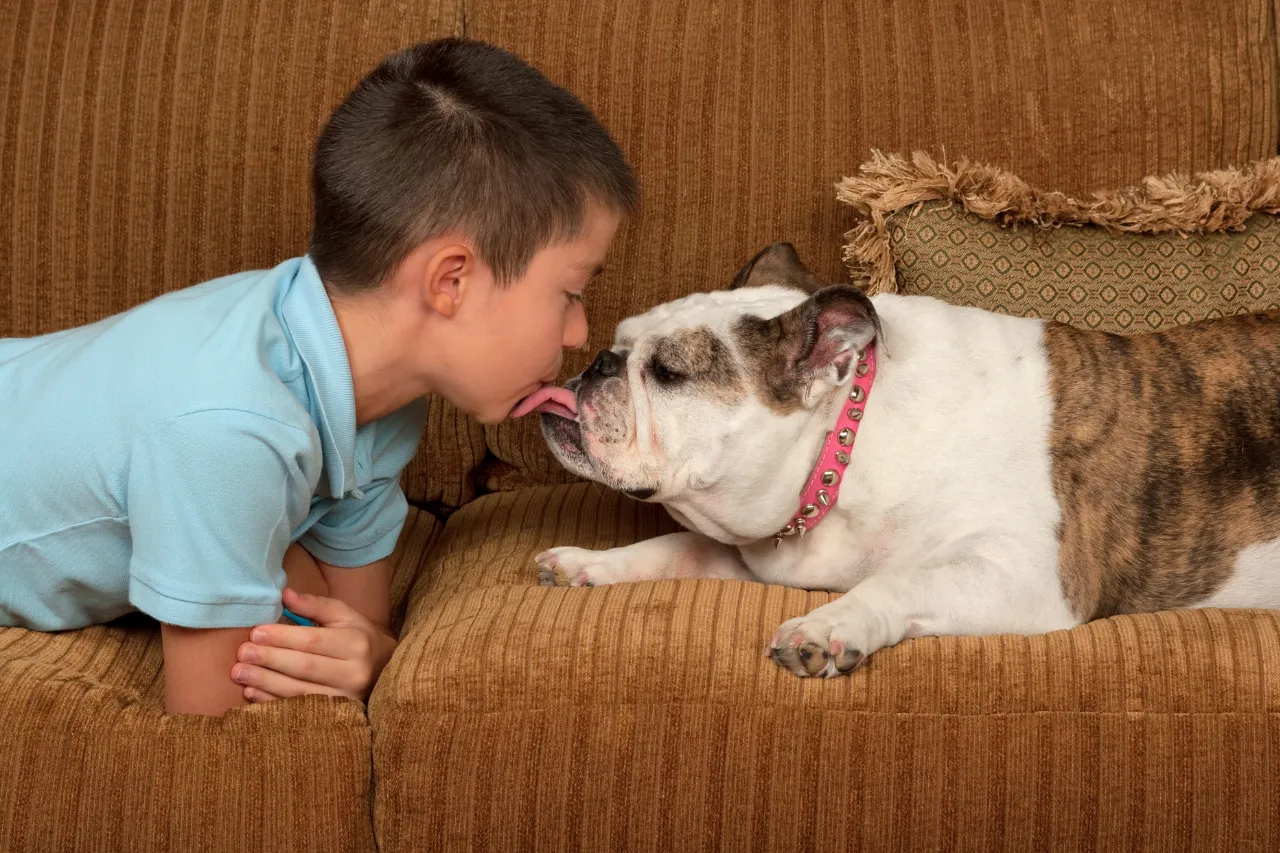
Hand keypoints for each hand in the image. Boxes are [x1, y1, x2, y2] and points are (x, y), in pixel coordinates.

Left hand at [231, 587, 397, 703]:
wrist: (384, 670)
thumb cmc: (358, 638)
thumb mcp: (344, 616)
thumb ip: (315, 605)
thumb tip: (285, 595)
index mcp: (356, 643)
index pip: (313, 641)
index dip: (282, 638)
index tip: (255, 632)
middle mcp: (354, 673)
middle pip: (304, 667)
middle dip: (269, 659)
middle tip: (242, 653)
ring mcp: (346, 698)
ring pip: (299, 692)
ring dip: (265, 682)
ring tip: (239, 673)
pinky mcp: (337, 717)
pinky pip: (298, 710)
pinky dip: (272, 702)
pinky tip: (252, 692)